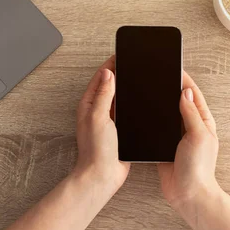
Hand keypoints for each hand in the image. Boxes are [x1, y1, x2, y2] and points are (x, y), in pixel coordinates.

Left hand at [74, 56, 129, 193]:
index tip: (122, 54)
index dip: (111, 64)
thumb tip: (108, 73)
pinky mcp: (118, 130)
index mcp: (89, 104)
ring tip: (137, 77)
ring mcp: (108, 120)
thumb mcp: (99, 116)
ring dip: (126, 89)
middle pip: (110, 85)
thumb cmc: (96, 150)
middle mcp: (97, 111)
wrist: (102, 175)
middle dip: (120, 74)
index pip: (101, 77)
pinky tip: (140, 102)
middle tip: (132, 62)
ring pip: (118, 98)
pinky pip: (126, 112)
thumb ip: (104, 94)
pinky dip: (131, 105)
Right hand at [158, 72, 219, 209]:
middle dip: (170, 88)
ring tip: (149, 89)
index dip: (184, 80)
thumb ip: (191, 113)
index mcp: (203, 122)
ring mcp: (177, 137)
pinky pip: (157, 129)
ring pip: (167, 114)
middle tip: (158, 74)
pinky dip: (152, 121)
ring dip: (160, 103)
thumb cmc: (199, 167)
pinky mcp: (164, 147)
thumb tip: (185, 92)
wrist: (188, 194)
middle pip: (179, 102)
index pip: (193, 95)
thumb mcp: (198, 135)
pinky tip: (142, 113)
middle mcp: (191, 127)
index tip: (174, 67)